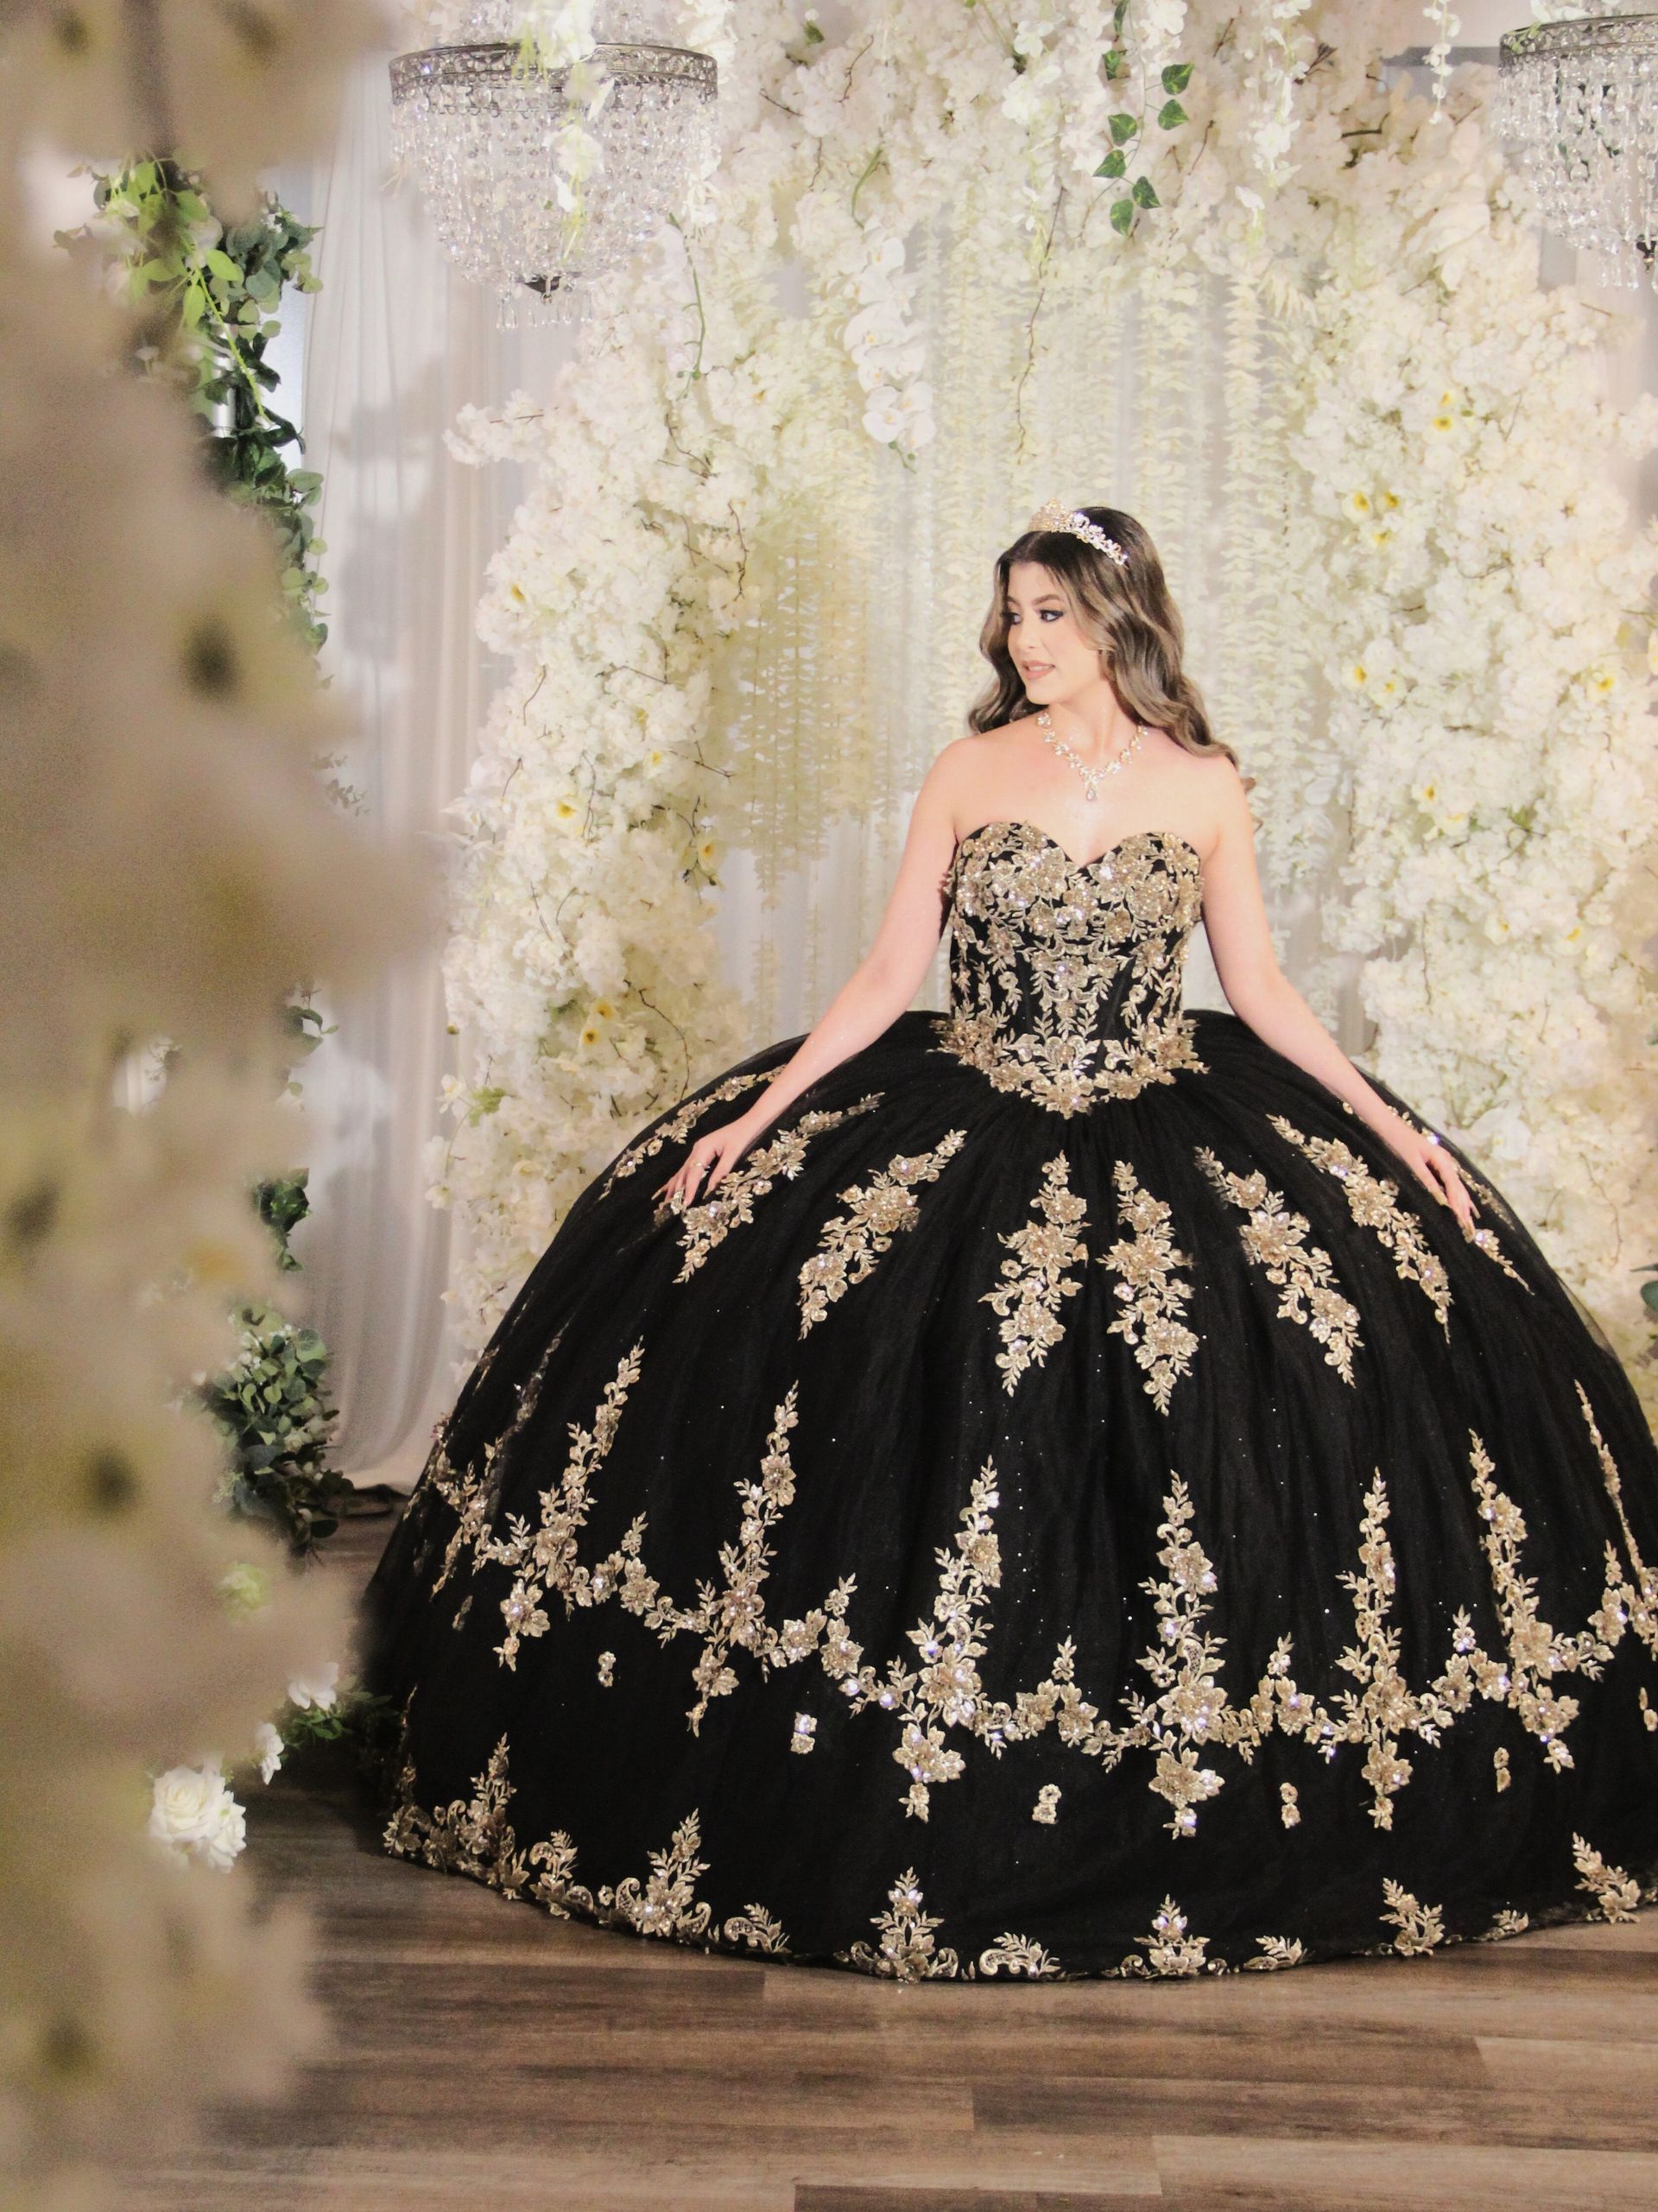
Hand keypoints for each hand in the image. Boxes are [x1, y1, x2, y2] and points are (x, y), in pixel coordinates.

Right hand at [654, 1113, 761, 1213]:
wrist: (749, 1123)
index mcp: (703, 1149)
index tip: (685, 1203)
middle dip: (677, 1190)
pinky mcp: (701, 1152)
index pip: (693, 1173)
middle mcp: (696, 1150)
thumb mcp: (733, 1154)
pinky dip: (679, 1178)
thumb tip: (710, 1190)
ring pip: (683, 1171)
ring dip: (674, 1186)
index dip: (689, 1189)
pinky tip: (671, 1186)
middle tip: (671, 1207)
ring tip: (666, 1201)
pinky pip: (687, 1167)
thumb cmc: (742, 1137)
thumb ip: (721, 1172)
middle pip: (684, 1172)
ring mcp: (697, 1150)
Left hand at [1372, 1105, 1477, 1234]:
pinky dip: (1456, 1195)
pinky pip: (1449, 1183)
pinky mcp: (1436, 1165)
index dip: (1457, 1203)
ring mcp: (1442, 1163)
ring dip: (1462, 1203)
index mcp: (1441, 1159)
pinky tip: (1461, 1206)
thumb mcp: (1411, 1162)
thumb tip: (1439, 1198)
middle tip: (1468, 1227)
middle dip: (1463, 1207)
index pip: (1452, 1185)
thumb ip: (1425, 1179)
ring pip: (1456, 1186)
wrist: (1389, 1128)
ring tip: (1468, 1221)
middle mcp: (1446, 1161)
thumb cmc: (1398, 1143)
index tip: (1461, 1218)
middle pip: (1458, 1187)